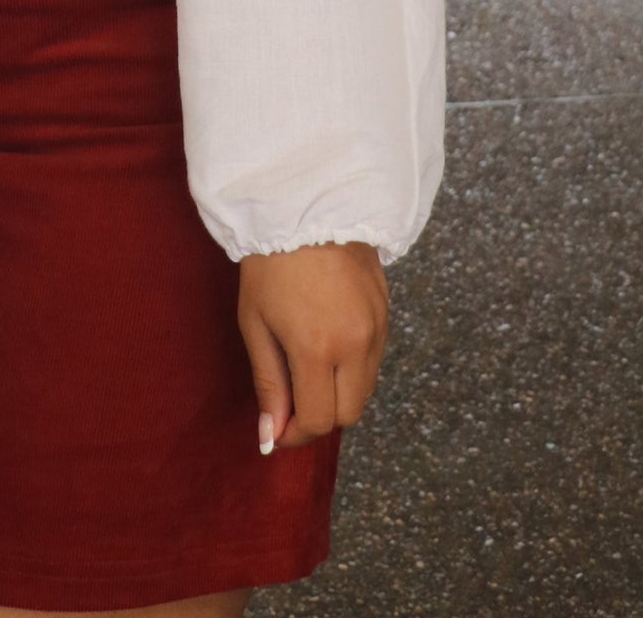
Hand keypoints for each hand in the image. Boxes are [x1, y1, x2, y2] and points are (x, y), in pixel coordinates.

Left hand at [237, 241, 389, 453]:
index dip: (296, 434)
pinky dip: (354, 367)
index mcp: (317, 349)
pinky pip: (374, 359)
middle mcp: (355, 344)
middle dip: (320, 417)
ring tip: (309, 367)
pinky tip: (329, 343)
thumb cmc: (270, 264)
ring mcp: (377, 327)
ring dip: (339, 393)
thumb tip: (271, 436)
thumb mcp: (256, 323)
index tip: (278, 428)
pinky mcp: (387, 311)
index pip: (319, 420)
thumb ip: (269, 383)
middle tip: (293, 402)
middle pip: (349, 414)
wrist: (306, 206)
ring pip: (366, 388)